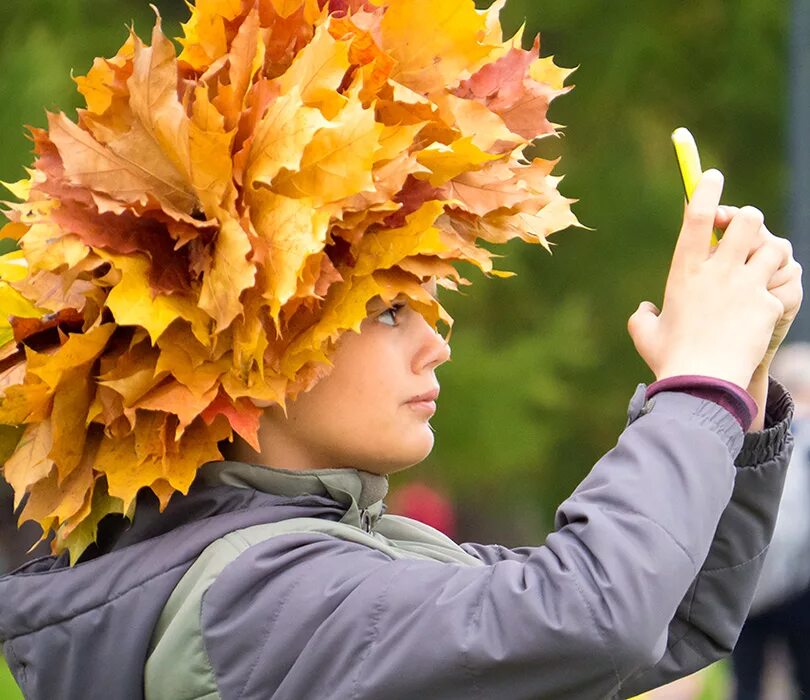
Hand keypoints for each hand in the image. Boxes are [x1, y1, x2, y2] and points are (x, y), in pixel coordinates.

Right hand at [627, 170, 785, 387]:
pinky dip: (778, 291)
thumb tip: (644, 308)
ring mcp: (745, 286)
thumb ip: (642, 316)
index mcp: (684, 271)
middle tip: (745, 236)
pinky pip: (784, 284)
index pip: (698, 215)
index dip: (706, 189)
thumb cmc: (670, 360)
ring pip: (774, 245)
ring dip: (770, 252)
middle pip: (747, 219)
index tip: (712, 176)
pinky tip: (767, 307)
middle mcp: (717, 271)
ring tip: (763, 267)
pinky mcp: (767, 304)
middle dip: (749, 220)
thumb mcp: (645, 335)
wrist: (703, 383)